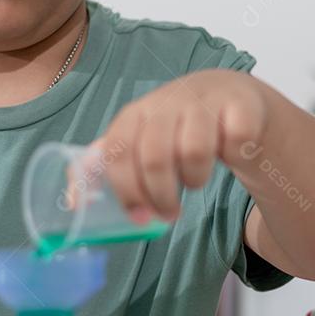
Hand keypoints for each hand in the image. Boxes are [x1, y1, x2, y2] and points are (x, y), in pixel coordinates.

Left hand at [98, 69, 267, 222]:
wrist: (233, 96)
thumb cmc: (180, 127)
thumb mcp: (143, 138)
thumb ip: (111, 164)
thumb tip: (73, 201)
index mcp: (138, 112)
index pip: (118, 150)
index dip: (125, 189)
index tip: (138, 218)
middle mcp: (169, 101)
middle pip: (154, 156)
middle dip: (160, 196)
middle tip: (169, 214)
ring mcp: (206, 100)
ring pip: (194, 152)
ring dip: (195, 179)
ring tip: (195, 180)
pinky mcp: (241, 104)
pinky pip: (235, 140)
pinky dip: (233, 156)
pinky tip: (229, 154)